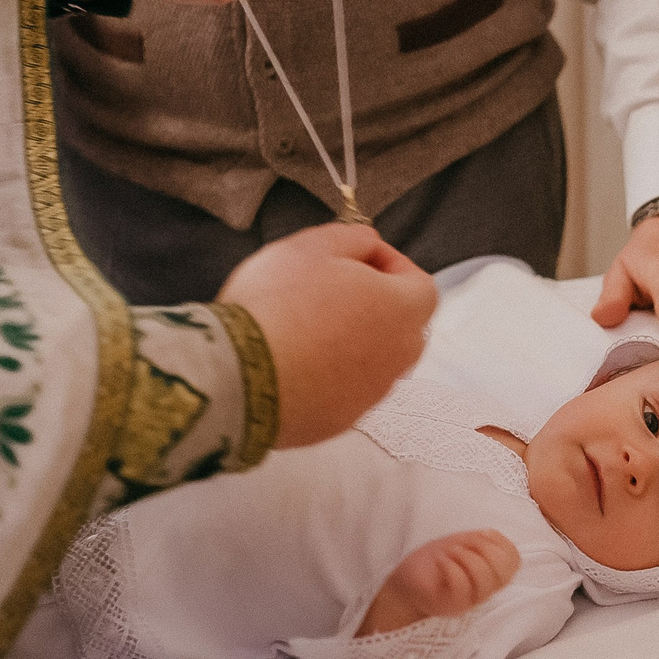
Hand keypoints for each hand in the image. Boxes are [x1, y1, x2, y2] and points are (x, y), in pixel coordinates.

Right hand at [216, 221, 435, 449]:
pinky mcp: (339, 420)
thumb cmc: (276, 305)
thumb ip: (353, 237)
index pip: (419, 283)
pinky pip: (343, 390)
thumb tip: (367, 242)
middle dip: (375, 305)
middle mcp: (397, 358)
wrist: (238, 376)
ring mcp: (370, 395)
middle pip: (401, 326)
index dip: (390, 263)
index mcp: (401, 311)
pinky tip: (292, 361)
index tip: (359, 256)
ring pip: (372, 361)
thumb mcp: (312, 246)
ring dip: (350, 341)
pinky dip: (327, 374)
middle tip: (332, 290)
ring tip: (304, 326)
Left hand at [359, 530, 521, 634]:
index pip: (514, 561)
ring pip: (485, 578)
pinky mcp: (450, 605)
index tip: (479, 536)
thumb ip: (478, 541)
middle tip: (462, 546)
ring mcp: (468, 600)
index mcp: (489, 575)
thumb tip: (492, 534)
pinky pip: (461, 584)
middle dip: (484, 548)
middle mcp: (483, 591)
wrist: (402, 584)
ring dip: (465, 556)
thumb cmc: (429, 564)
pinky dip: (450, 565)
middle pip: (504, 571)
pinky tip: (440, 562)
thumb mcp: (457, 545)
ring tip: (449, 554)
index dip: (501, 543)